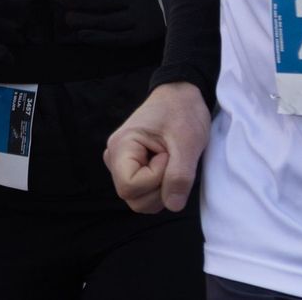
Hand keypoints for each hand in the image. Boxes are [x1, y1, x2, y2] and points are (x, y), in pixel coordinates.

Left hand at [58, 0, 172, 46]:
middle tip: (63, 3)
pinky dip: (98, 37)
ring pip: (105, 20)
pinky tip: (84, 34)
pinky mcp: (145, 34)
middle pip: (97, 1)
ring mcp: (141, 16)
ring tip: (69, 18)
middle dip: (75, 3)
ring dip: (83, 21)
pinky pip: (117, 38)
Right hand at [104, 81, 210, 212]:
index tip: (168, 156)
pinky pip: (144, 194)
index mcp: (120, 147)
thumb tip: (173, 205)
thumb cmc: (181, 113)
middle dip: (160, 189)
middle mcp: (114, 158)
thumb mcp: (187, 143)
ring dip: (162, 190)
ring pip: (140, 200)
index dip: (155, 180)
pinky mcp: (131, 169)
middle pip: (133, 199)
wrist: (180, 97)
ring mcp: (121, 165)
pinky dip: (160, 188)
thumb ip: (180, 176)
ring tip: (170, 162)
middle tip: (172, 161)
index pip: (130, 187)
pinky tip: (167, 166)